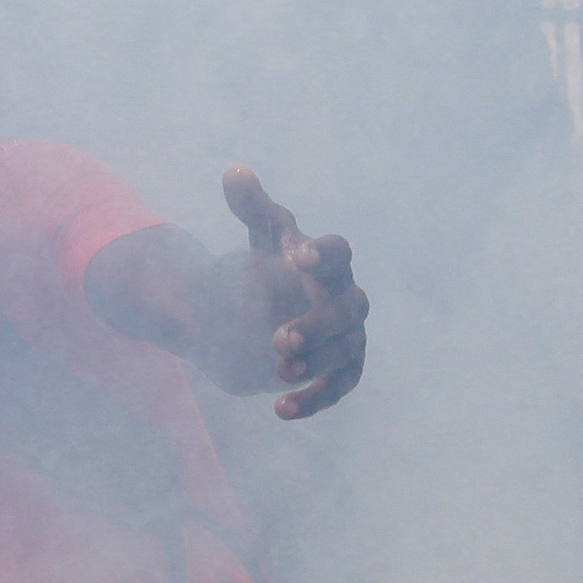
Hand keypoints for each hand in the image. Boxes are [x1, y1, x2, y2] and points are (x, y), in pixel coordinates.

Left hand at [224, 166, 368, 418]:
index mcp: (327, 263)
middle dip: (318, 325)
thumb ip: (252, 207)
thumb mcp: (260, 238)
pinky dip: (313, 400)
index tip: (296, 257)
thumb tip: (235, 173)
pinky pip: (338, 388)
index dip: (321, 254)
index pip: (337, 253)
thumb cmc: (271, 267)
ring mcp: (348, 337)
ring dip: (316, 365)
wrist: (265, 308)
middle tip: (279, 339)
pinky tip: (281, 409)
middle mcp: (346, 299)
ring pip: (345, 352)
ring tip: (278, 370)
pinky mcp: (340, 370)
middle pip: (348, 309)